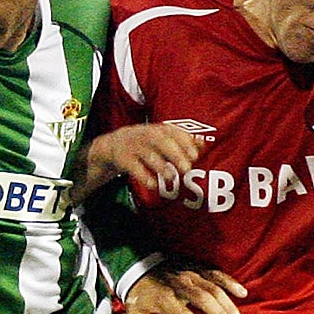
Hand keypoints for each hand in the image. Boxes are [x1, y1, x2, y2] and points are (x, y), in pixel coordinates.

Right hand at [75, 123, 203, 202]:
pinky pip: (132, 167)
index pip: (173, 131)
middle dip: (175, 153)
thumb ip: (182, 141)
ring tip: (171, 178)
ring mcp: (131, 146)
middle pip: (160, 140)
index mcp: (156, 129)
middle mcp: (144, 134)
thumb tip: (203, 144)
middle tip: (188, 169)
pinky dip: (143, 176)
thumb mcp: (161, 139)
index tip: (196, 155)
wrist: (110, 146)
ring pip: (147, 154)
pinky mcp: (121, 158)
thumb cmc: (144, 144)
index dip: (185, 142)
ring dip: (160, 166)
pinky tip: (152, 185)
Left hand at [125, 266, 246, 313]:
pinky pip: (216, 273)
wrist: (139, 266)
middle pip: (205, 300)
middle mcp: (180, 285)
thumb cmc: (141, 295)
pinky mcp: (197, 268)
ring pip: (214, 289)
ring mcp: (190, 274)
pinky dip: (229, 282)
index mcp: (166, 299)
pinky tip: (242, 293)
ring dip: (229, 305)